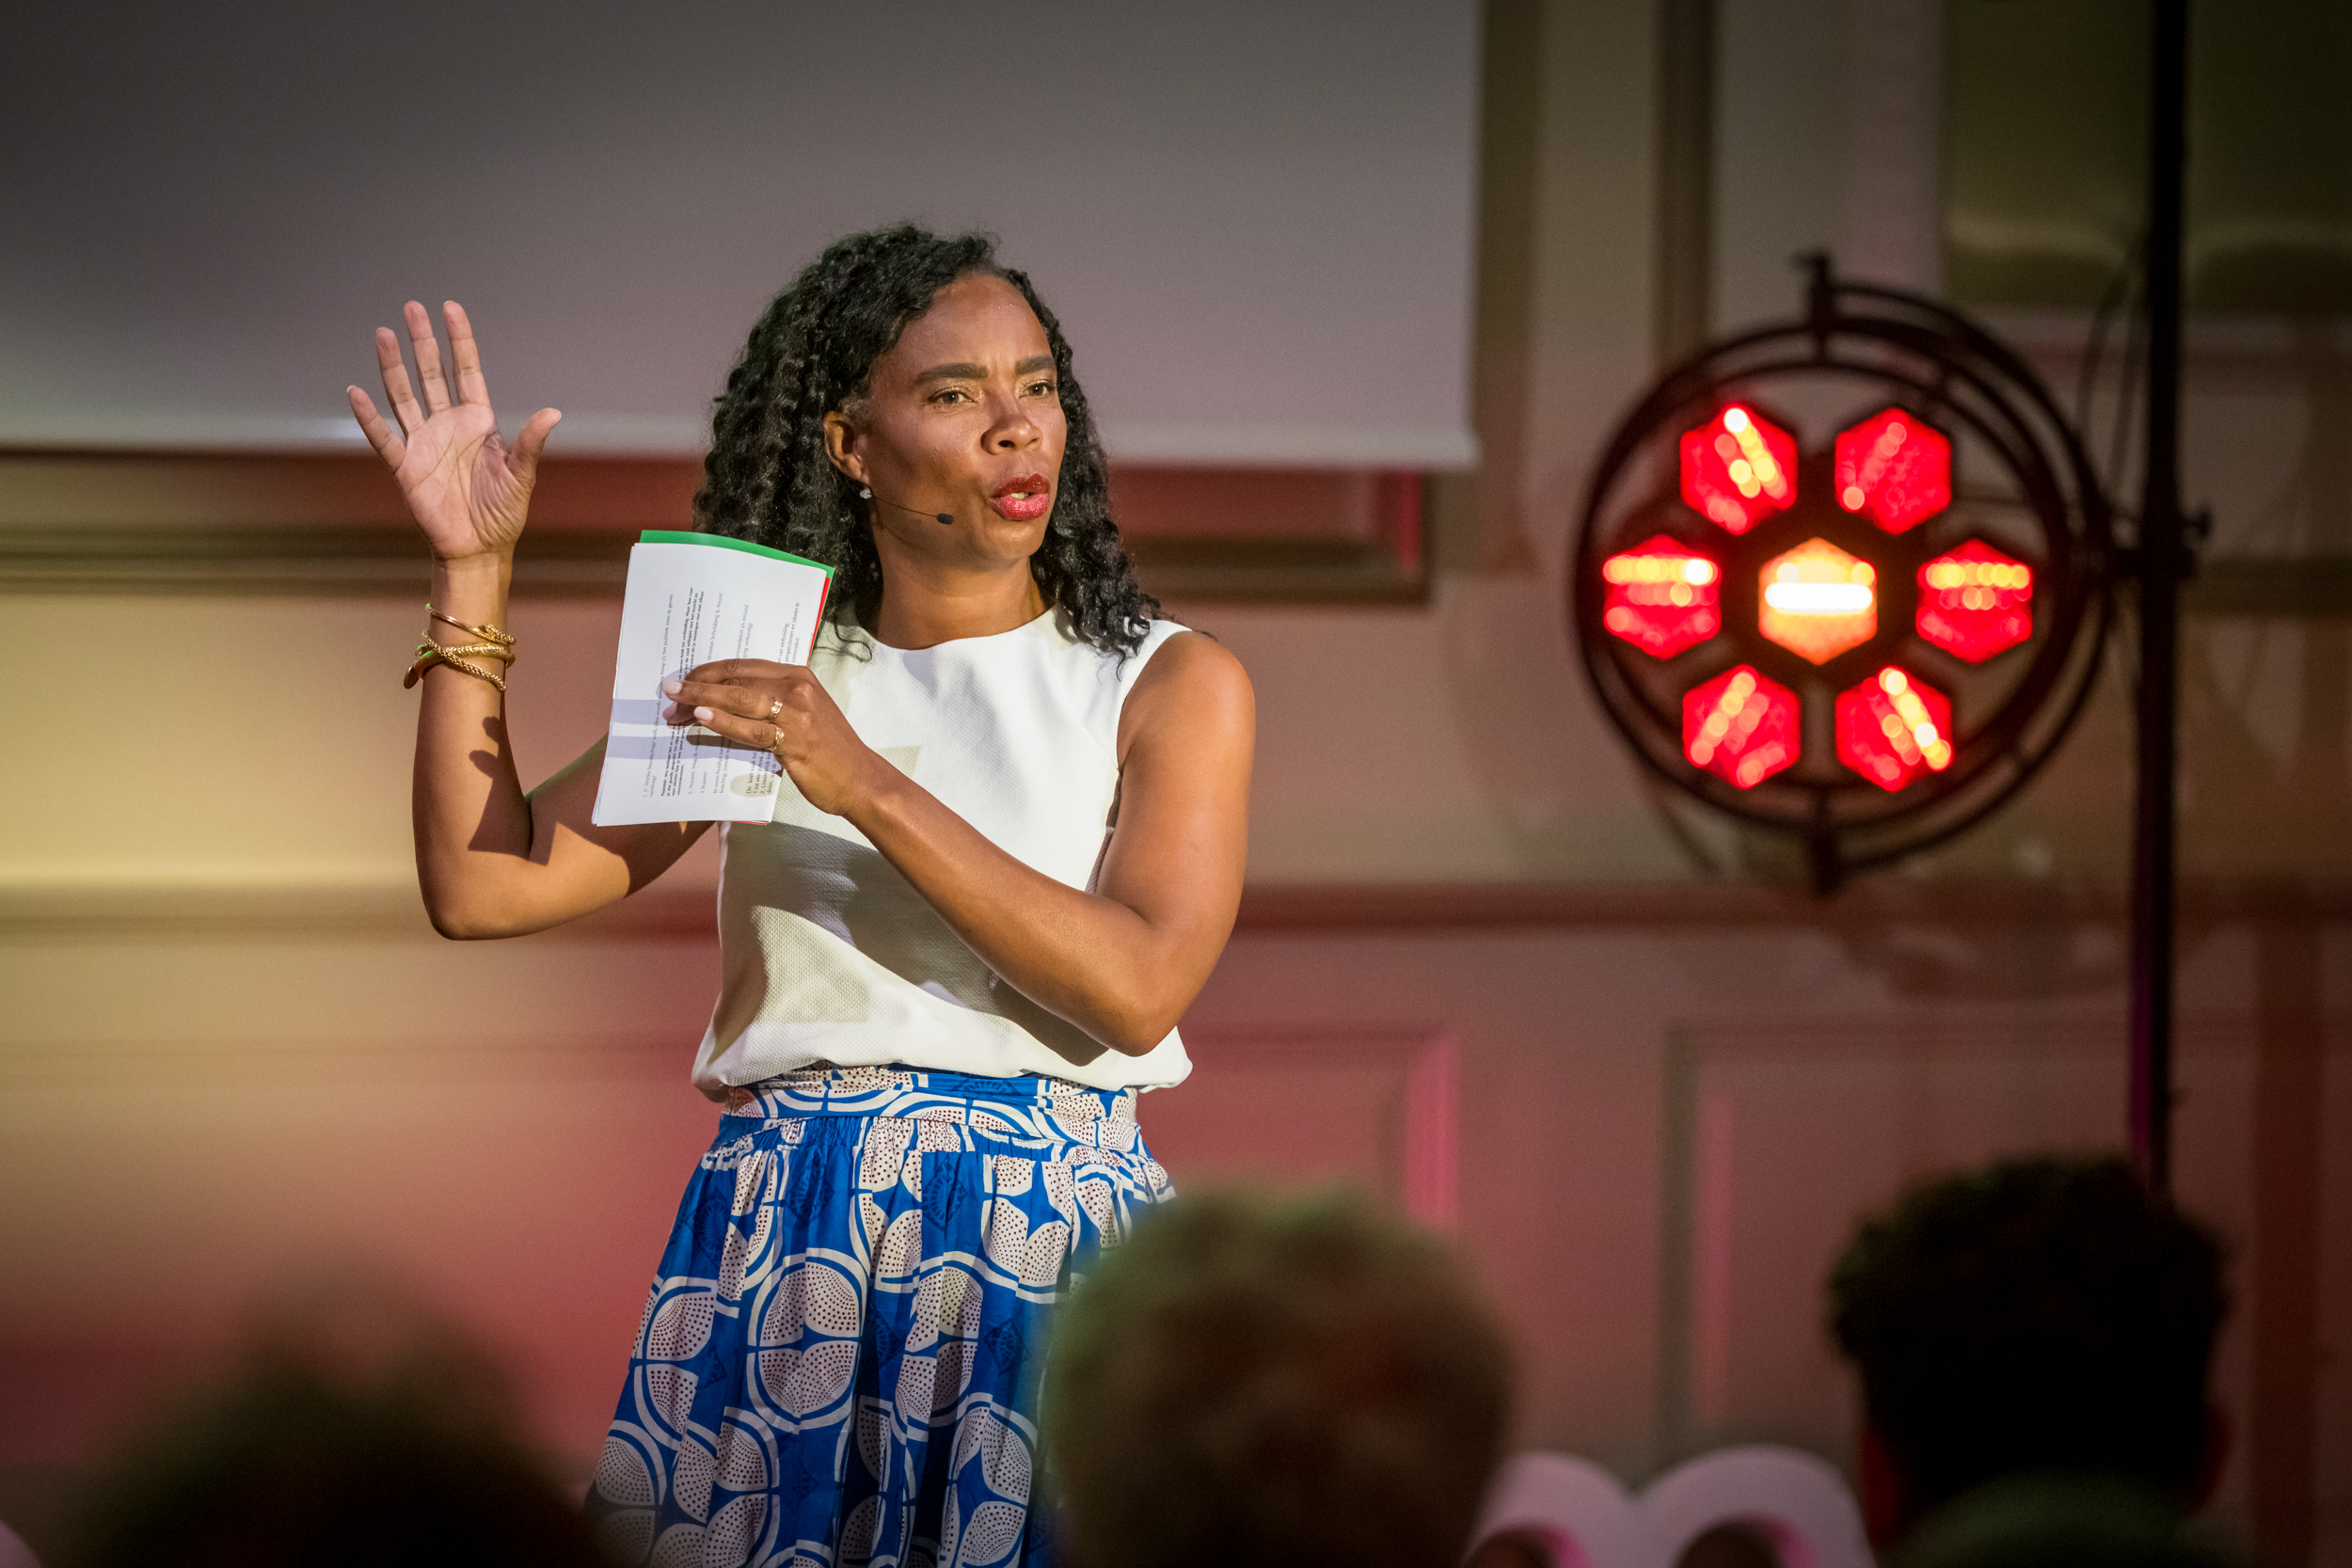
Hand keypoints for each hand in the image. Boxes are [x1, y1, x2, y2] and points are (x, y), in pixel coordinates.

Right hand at [347, 301, 560, 563]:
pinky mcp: (405, 466)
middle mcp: (448, 425)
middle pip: (431, 374)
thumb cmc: (503, 512)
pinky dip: (369, 417)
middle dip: (422, 342)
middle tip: (412, 307)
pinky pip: (383, 437)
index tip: (450, 309)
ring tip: (383, 335)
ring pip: (404, 396)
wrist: (479, 547)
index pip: (466, 371)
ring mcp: (424, 442)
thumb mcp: (521, 475)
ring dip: (393, 367)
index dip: (458, 341)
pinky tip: (356, 393)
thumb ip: (531, 442)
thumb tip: (553, 412)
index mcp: (478, 422)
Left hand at [664, 660, 883, 816]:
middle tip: (669, 693)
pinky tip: (702, 718)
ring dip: (701, 700)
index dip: (708, 671)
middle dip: (697, 685)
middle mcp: (797, 688)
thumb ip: (770, 704)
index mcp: (798, 676)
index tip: (684, 680)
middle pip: (736, 678)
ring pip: (739, 699)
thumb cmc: (830, 751)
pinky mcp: (795, 740)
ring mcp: (798, 713)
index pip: (743, 665)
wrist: (860, 781)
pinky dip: (723, 721)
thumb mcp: (803, 715)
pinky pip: (751, 728)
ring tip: (674, 706)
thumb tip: (724, 704)